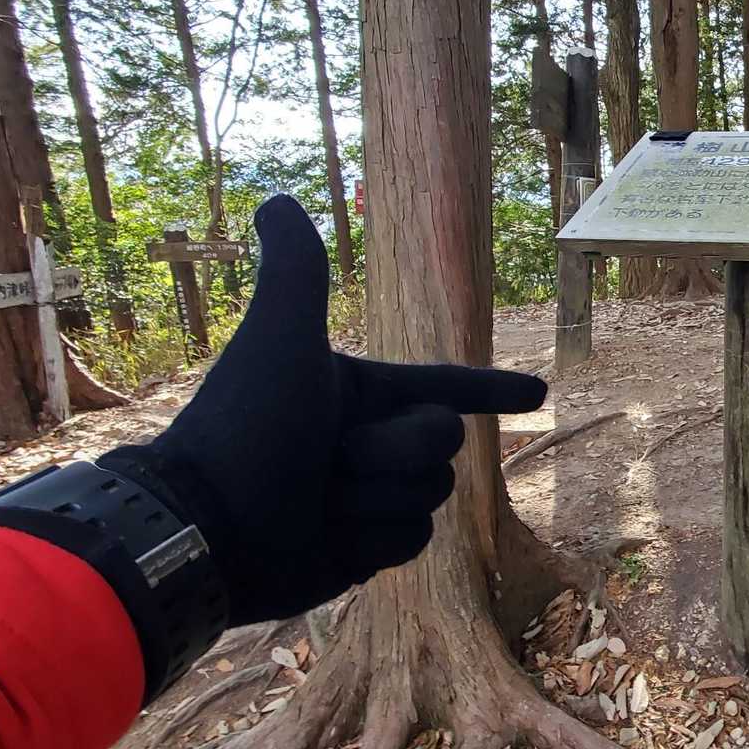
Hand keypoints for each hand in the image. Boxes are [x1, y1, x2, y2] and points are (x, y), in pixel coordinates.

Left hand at [100, 196, 545, 625]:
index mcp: (360, 390)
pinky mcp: (367, 548)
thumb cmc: (247, 425)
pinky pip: (414, 539)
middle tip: (336, 455)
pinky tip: (328, 536)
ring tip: (320, 498)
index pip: (447, 383)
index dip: (493, 388)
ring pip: (433, 493)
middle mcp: (370, 439)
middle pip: (445, 440)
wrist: (211, 527)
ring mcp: (370, 495)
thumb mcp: (280, 335)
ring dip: (377, 495)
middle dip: (398, 448)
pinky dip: (373, 538)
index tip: (538, 393)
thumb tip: (277, 200)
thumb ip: (296, 267)